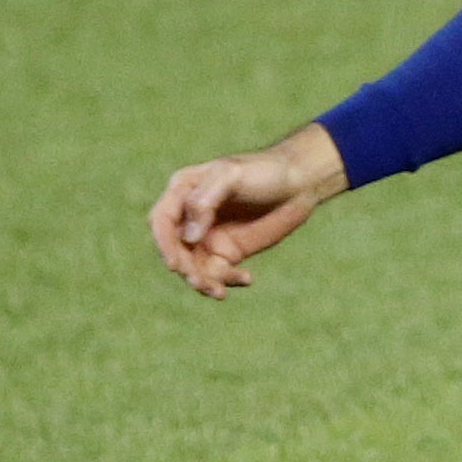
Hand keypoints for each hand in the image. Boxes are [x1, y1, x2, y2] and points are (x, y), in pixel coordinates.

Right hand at [150, 124, 350, 297]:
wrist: (299, 182)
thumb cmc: (264, 170)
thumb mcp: (232, 175)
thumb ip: (205, 201)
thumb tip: (189, 237)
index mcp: (184, 191)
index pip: (162, 220)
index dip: (164, 244)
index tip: (175, 264)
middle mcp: (190, 216)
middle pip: (175, 249)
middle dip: (185, 269)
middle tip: (201, 282)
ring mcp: (208, 236)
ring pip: (194, 267)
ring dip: (203, 282)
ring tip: (219, 291)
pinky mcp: (227, 251)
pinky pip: (218, 274)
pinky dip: (227, 281)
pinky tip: (247, 278)